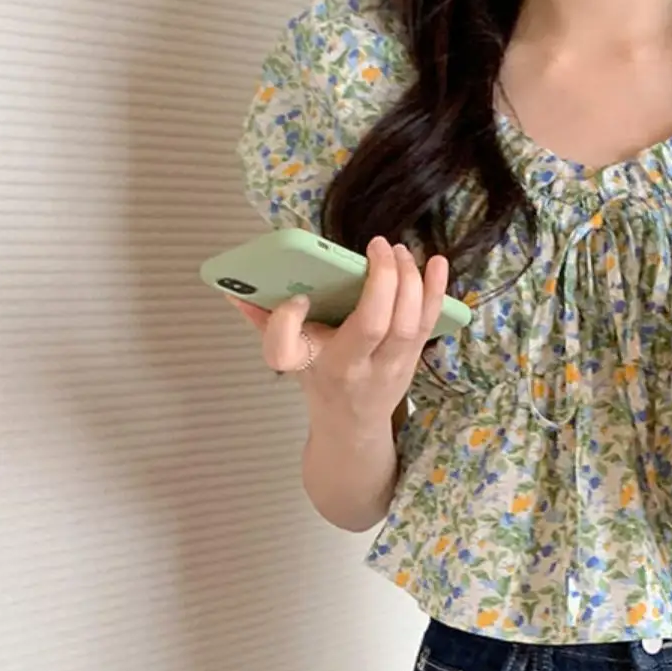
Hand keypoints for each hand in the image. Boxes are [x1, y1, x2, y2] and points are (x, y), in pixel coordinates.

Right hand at [229, 236, 449, 435]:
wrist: (352, 423)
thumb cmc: (320, 380)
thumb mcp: (289, 357)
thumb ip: (267, 325)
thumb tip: (234, 292)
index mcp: (319, 364)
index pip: (297, 347)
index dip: (290, 320)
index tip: (295, 297)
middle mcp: (357, 368)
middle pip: (374, 327)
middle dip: (380, 281)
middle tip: (377, 246)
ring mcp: (391, 365)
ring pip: (408, 324)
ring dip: (410, 281)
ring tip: (400, 251)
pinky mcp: (414, 357)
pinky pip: (429, 323)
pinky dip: (437, 291)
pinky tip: (437, 263)